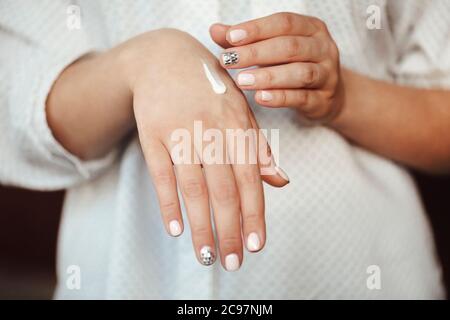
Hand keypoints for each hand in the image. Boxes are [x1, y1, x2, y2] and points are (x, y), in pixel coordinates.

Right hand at [115, 29, 288, 269]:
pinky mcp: (152, 134)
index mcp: (237, 124)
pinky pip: (161, 174)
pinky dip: (168, 203)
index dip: (254, 213)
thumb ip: (259, 147)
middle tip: (232, 262)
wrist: (164, 57)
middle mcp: (210, 129)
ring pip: (193, 187)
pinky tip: (175, 229)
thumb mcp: (240, 110)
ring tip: (207, 256)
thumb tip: (281, 182)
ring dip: (201, 224)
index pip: (250, 177)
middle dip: (229, 229)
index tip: (256, 245)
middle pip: (223, 188)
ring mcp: (179, 131)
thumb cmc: (209, 89)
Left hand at [210, 12, 343, 122]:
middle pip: (289, 47)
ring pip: (299, 73)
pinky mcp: (323, 100)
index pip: (284, 23)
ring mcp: (327, 75)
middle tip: (229, 60)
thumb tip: (216, 30)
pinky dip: (280, 98)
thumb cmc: (294, 66)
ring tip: (241, 81)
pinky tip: (260, 98)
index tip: (230, 37)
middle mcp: (323, 48)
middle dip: (256, 53)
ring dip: (268, 77)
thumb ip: (247, 40)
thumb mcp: (274, 49)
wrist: (328, 97)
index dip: (257, 29)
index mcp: (311, 29)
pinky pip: (302, 98)